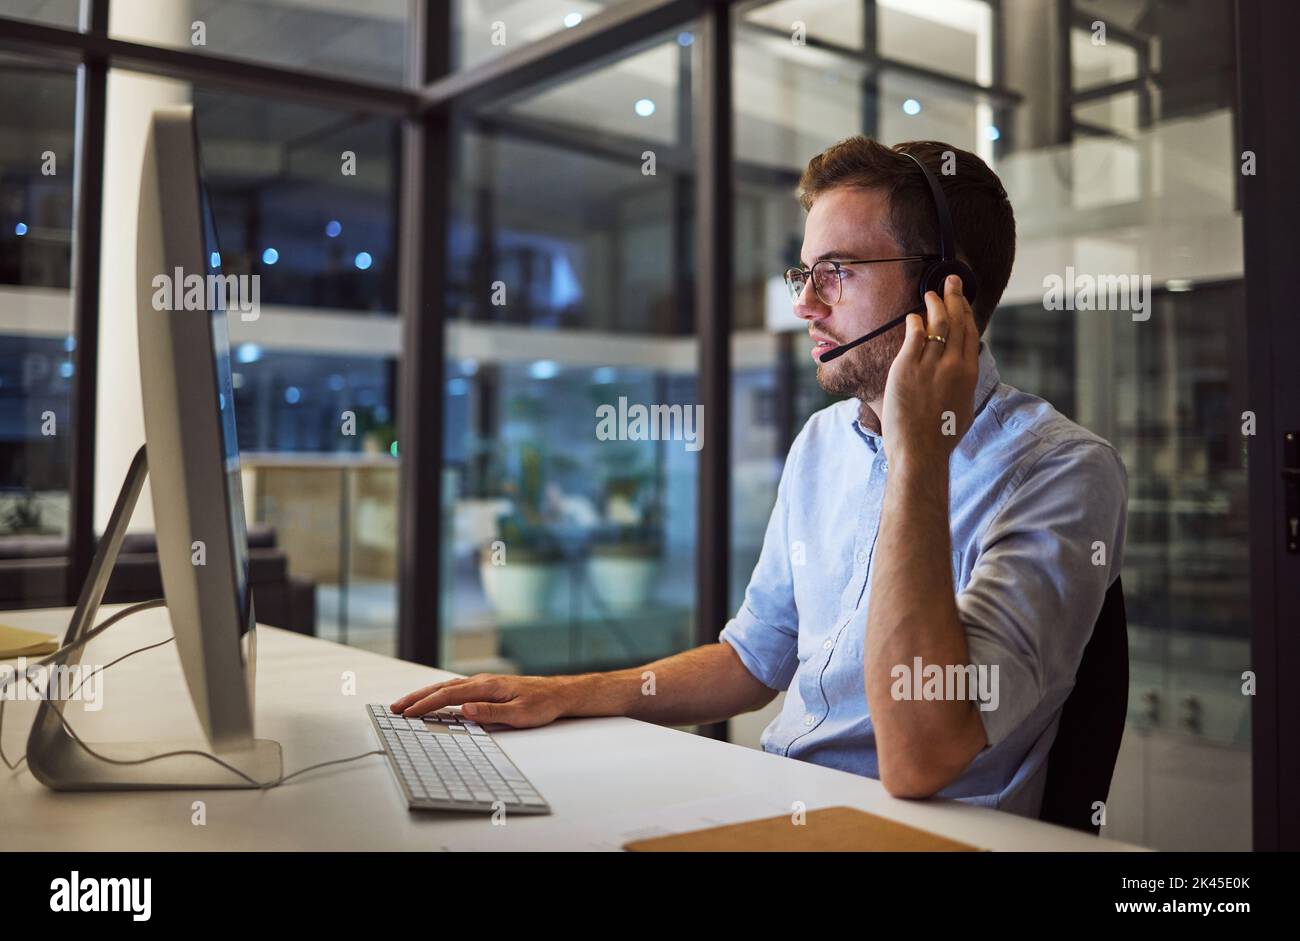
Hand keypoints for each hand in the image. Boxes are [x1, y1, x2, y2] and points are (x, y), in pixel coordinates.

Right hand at [389, 673, 570, 727]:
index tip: (408, 713)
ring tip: (406, 704)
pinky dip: (439, 693)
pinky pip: (456, 689)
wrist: (558, 693)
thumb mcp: (519, 714)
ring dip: (425, 695)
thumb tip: (464, 710)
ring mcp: (483, 683)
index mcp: (487, 686)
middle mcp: (482, 681)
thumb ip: (491, 712)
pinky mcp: (486, 688)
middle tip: (395, 708)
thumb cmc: (541, 704)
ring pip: (447, 686)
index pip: (449, 695)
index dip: (426, 704)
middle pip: (442, 687)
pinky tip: (433, 699)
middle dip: (417, 698)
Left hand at [882, 274, 980, 463]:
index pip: (970, 332)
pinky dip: (915, 322)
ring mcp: (931, 365)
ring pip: (937, 324)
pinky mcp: (908, 367)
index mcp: (969, 374)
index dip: (966, 311)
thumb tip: (962, 369)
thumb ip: (963, 384)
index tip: (963, 299)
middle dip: (955, 297)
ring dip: (935, 304)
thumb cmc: (940, 436)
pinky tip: (913, 316)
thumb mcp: (962, 407)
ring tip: (931, 293)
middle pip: (957, 322)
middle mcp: (953, 365)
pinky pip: (913, 336)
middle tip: (952, 280)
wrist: (920, 451)